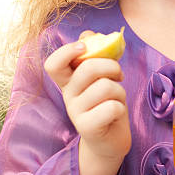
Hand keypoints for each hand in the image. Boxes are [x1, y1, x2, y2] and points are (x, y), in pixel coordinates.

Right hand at [44, 32, 130, 161]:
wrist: (109, 142)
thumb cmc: (106, 104)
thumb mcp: (101, 77)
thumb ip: (95, 54)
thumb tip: (89, 33)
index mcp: (68, 81)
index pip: (53, 63)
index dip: (66, 51)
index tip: (84, 47)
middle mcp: (67, 96)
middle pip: (88, 69)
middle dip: (111, 66)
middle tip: (118, 75)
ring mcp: (75, 113)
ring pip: (105, 87)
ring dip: (119, 91)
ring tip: (117, 98)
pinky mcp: (87, 128)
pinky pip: (112, 107)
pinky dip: (121, 108)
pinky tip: (116, 114)